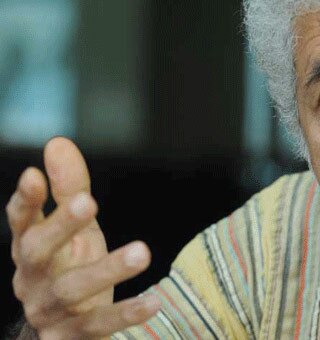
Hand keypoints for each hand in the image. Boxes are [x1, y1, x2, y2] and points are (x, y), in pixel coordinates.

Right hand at [7, 137, 160, 338]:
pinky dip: (126, 314)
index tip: (32, 176)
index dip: (25, 200)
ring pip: (72, 290)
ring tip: (142, 252)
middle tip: (89, 201)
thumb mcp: (74, 227)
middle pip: (39, 251)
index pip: (21, 221)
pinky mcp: (69, 338)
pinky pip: (98, 326)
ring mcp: (49, 311)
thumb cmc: (69, 264)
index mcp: (31, 247)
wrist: (64, 330)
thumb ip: (68, 188)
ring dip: (106, 270)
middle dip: (61, 225)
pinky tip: (155, 301)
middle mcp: (32, 278)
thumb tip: (57, 142)